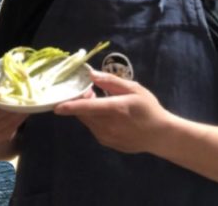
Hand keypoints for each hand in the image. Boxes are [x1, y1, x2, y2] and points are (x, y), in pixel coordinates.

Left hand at [54, 70, 171, 153]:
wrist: (160, 135)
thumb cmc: (149, 109)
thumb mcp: (134, 89)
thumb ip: (111, 82)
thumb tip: (92, 74)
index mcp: (115, 109)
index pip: (87, 107)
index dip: (70, 106)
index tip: (56, 106)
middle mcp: (108, 125)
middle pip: (83, 113)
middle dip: (80, 101)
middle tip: (90, 90)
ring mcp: (107, 137)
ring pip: (87, 121)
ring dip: (87, 111)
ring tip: (101, 102)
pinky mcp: (107, 143)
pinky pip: (93, 129)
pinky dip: (94, 120)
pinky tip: (107, 116)